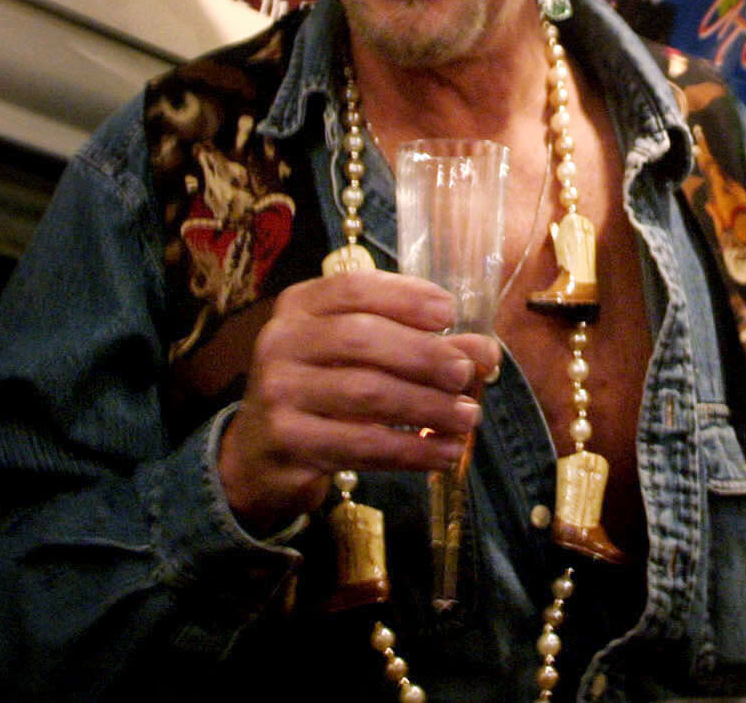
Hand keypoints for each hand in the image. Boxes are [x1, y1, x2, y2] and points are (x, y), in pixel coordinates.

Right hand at [218, 269, 500, 533]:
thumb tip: (485, 351)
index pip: (356, 289)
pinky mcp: (287, 442)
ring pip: (366, 393)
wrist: (260, 455)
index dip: (406, 297)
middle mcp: (281, 342)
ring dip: (427, 406)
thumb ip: (419, 345)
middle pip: (361, 339)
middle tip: (466, 373)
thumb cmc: (324, 390)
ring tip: (468, 417)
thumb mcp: (361, 357)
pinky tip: (444, 453)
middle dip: (423, 355)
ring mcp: (278, 392)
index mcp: (300, 307)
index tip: (450, 312)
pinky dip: (411, 450)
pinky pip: (361, 444)